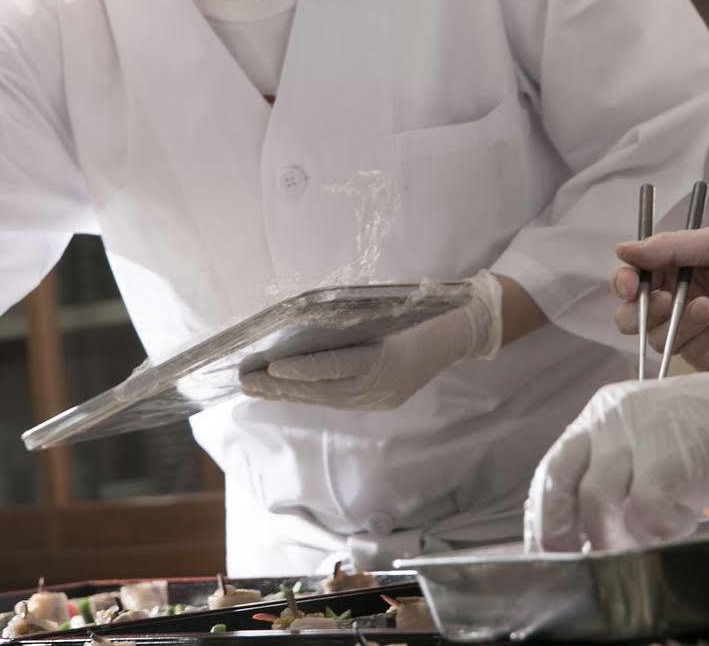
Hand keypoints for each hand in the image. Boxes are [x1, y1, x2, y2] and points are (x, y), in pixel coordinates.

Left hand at [240, 271, 501, 409]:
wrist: (462, 330)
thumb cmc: (428, 309)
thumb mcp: (394, 307)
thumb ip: (356, 317)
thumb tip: (308, 319)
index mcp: (388, 360)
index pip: (338, 366)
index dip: (304, 368)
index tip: (274, 366)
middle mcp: (381, 385)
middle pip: (324, 388)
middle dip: (282, 386)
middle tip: (246, 380)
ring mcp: (380, 397)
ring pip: (326, 398)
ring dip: (288, 394)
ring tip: (255, 388)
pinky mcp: (379, 400)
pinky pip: (337, 400)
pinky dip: (309, 393)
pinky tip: (285, 390)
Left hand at [525, 331, 708, 551]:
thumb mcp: (657, 442)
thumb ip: (621, 473)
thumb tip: (585, 530)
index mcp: (605, 411)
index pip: (553, 468)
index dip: (543, 516)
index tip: (546, 550)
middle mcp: (614, 416)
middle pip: (563, 485)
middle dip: (561, 534)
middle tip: (578, 564)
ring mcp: (642, 433)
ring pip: (601, 505)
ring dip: (621, 537)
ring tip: (656, 534)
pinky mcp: (672, 457)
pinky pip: (648, 515)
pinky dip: (666, 530)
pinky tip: (691, 516)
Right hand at [613, 227, 708, 370]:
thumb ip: (670, 247)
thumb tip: (622, 249)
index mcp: (677, 272)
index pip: (634, 281)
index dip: (625, 283)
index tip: (628, 282)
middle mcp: (679, 304)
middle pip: (633, 317)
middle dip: (642, 309)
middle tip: (663, 300)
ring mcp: (694, 334)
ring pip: (658, 338)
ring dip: (678, 321)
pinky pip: (688, 354)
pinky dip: (701, 335)